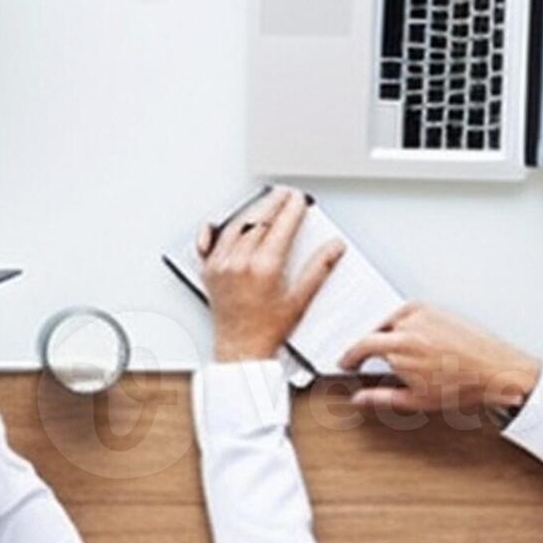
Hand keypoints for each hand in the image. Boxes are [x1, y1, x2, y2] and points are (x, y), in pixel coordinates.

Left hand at [196, 188, 346, 364]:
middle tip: (283, 194)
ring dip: (250, 212)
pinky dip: (217, 229)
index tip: (298, 200)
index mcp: (263, 268)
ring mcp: (221, 266)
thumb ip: (318, 269)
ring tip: (263, 204)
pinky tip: (221, 222)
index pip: (280, 227)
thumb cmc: (268, 330)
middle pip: (257, 221)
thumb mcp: (300, 299)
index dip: (291, 210)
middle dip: (272, 204)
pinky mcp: (209, 272)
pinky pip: (209, 243)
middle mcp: (239, 263)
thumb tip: (333, 248)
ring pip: (234, 227)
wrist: (241, 348)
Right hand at [331, 303, 542, 420]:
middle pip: (375, 334)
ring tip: (394, 349)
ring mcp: (422, 315)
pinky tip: (407, 331)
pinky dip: (401, 319)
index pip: (361, 346)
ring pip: (390, 321)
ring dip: (386, 333)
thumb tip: (360, 399)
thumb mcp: (417, 400)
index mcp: (399, 350)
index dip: (350, 356)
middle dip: (369, 347)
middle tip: (369, 359)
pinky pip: (406, 310)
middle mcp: (408, 328)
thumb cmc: (464, 386)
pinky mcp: (434, 309)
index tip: (347, 362)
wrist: (497, 371)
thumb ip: (382, 397)